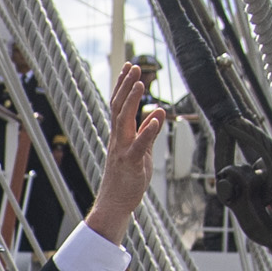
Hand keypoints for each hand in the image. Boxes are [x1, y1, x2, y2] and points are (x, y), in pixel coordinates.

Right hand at [82, 57, 172, 241]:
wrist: (114, 203)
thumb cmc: (127, 177)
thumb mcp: (142, 150)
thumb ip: (148, 131)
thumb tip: (157, 112)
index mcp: (120, 134)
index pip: (119, 104)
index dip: (124, 85)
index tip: (130, 67)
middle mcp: (118, 139)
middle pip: (119, 107)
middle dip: (126, 86)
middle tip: (133, 67)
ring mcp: (122, 150)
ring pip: (124, 122)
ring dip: (132, 102)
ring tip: (140, 85)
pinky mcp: (131, 163)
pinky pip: (139, 145)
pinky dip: (147, 131)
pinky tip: (155, 118)